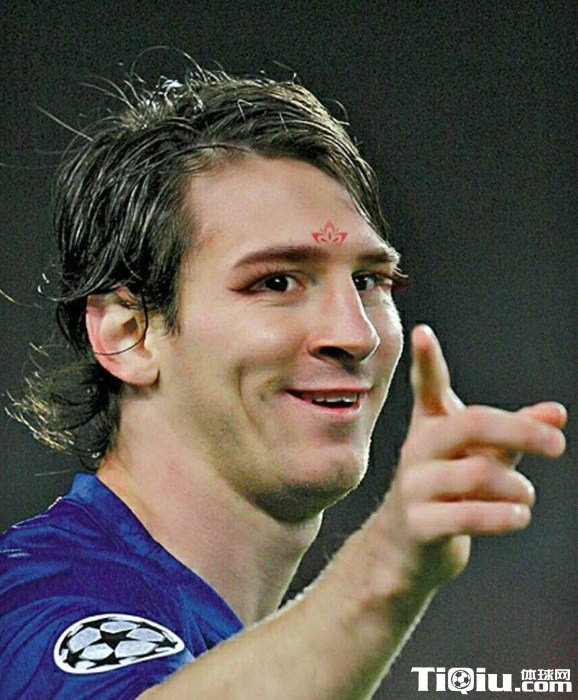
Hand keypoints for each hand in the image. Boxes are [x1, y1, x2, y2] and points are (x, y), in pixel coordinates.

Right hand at [382, 325, 566, 592]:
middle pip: (471, 424)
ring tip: (525, 497)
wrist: (408, 546)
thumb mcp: (482, 456)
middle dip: (520, 430)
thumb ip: (516, 433)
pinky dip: (503, 516)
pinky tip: (519, 516)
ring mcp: (414, 486)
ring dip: (516, 487)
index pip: (426, 386)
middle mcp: (418, 449)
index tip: (423, 332)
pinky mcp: (419, 524)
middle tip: (558, 444)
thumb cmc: (450, 492)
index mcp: (431, 426)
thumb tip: (557, 411)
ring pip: (477, 474)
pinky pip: (468, 516)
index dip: (426, 360)